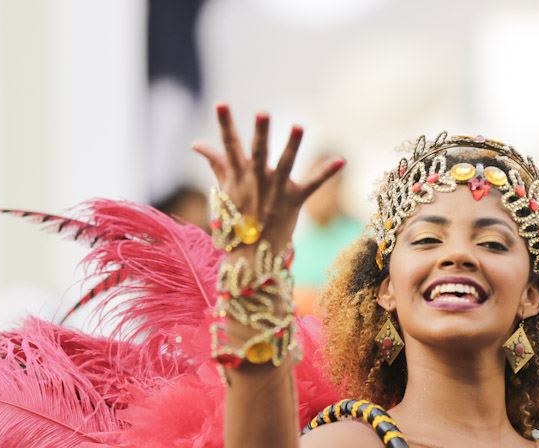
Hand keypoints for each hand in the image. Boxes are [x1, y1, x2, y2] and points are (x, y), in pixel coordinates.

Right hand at [191, 104, 344, 245]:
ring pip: (285, 165)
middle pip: (258, 153)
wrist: (251, 254)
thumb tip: (196, 143)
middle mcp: (257, 181)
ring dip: (293, 146)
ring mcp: (276, 191)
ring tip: (299, 126)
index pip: (229, 145)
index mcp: (238, 175)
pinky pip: (312, 184)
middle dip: (260, 133)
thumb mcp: (224, 189)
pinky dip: (327, 173)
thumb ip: (215, 162)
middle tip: (262, 112)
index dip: (224, 124)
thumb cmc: (237, 217)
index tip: (220, 103)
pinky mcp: (294, 201)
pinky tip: (342, 159)